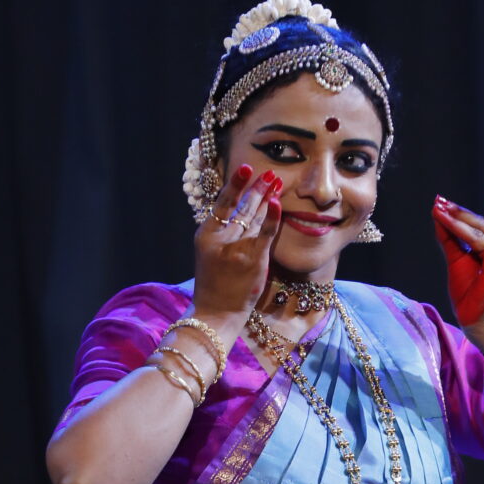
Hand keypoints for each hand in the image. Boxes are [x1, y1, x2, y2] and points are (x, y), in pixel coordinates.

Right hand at [193, 164, 282, 320]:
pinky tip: (277, 201)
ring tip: (276, 181)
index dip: (236, 184)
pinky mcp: (252, 259)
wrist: (216, 314)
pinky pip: (265, 233)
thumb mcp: (210, 256)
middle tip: (270, 174)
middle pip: (241, 207)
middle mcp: (220, 238)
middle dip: (257, 188)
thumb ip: (222, 235)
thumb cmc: (215, 287)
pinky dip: (272, 217)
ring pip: (254, 217)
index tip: (246, 169)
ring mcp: (236, 248)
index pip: (222, 203)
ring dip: (267, 196)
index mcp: (206, 235)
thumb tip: (240, 213)